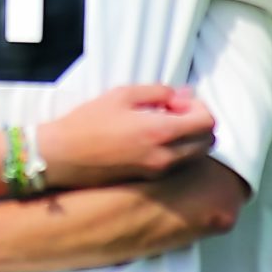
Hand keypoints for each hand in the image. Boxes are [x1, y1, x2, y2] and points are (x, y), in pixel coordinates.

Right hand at [37, 85, 213, 187]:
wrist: (63, 156)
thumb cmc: (88, 122)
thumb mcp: (122, 94)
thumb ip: (158, 91)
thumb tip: (180, 95)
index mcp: (161, 132)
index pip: (207, 122)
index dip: (198, 106)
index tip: (177, 100)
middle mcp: (166, 156)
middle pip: (208, 141)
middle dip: (198, 122)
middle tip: (174, 111)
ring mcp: (159, 172)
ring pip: (196, 155)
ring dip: (189, 137)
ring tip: (162, 124)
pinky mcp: (149, 180)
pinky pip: (179, 164)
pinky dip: (178, 150)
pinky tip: (152, 139)